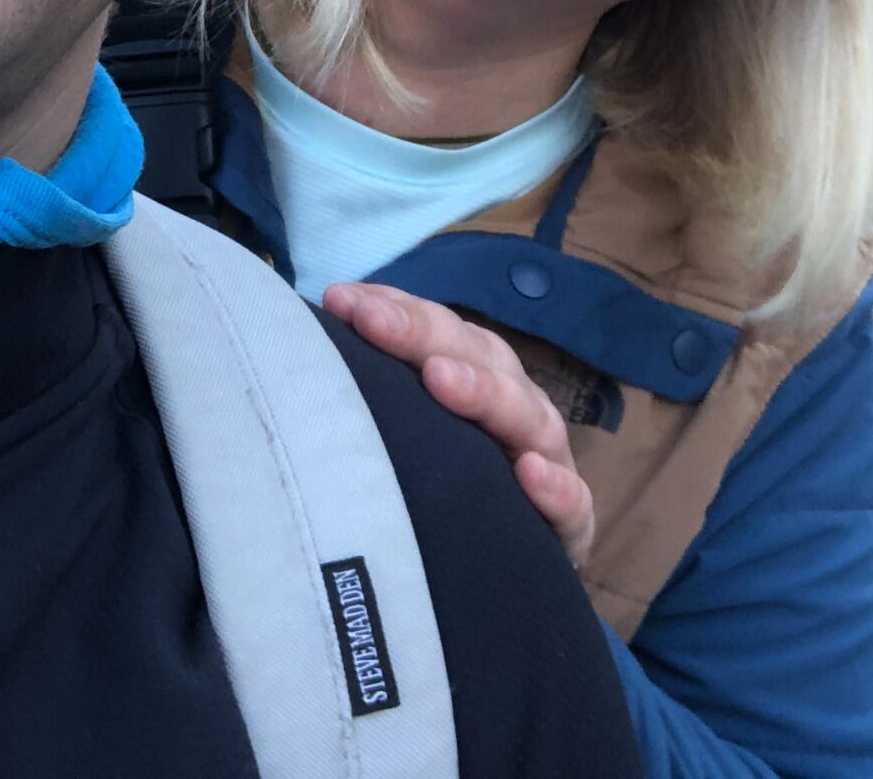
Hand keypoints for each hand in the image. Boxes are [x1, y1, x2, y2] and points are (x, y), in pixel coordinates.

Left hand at [324, 280, 594, 565]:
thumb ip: (371, 391)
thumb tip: (300, 350)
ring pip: (526, 416)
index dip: (395, 310)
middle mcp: (512, 405)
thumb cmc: (442, 485)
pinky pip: (572, 504)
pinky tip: (530, 475)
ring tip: (442, 380)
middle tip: (374, 321)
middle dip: (422, 335)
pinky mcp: (569, 523)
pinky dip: (555, 488)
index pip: (438, 330)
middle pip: (477, 358)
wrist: (502, 572)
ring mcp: (546, 459)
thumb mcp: (409, 432)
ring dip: (484, 394)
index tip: (341, 300)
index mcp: (474, 374)